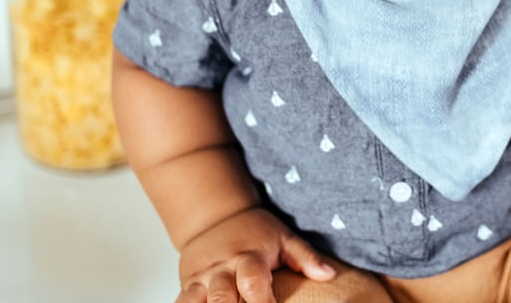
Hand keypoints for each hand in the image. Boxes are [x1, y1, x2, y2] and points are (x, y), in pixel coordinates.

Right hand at [176, 207, 335, 302]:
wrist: (215, 216)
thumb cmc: (255, 232)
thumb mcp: (283, 237)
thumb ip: (304, 257)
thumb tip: (328, 275)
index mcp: (248, 257)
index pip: (254, 284)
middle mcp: (222, 269)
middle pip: (222, 297)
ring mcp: (202, 278)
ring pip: (197, 301)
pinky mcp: (187, 284)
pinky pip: (182, 302)